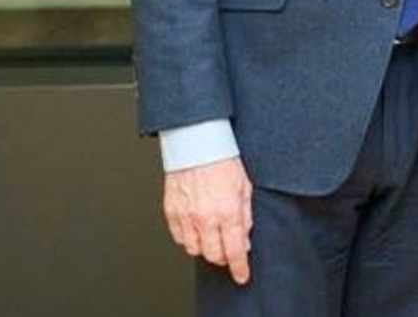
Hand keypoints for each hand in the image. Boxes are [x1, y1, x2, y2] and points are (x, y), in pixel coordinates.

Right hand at [163, 156, 253, 284]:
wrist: (196, 143)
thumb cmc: (222, 159)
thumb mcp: (245, 187)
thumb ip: (246, 215)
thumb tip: (244, 238)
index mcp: (228, 211)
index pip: (234, 251)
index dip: (239, 268)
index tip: (242, 275)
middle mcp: (206, 217)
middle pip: (213, 255)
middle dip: (223, 257)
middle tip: (228, 249)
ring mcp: (186, 215)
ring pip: (194, 249)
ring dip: (205, 247)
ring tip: (212, 235)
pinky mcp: (171, 211)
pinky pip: (179, 237)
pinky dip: (188, 237)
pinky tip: (196, 228)